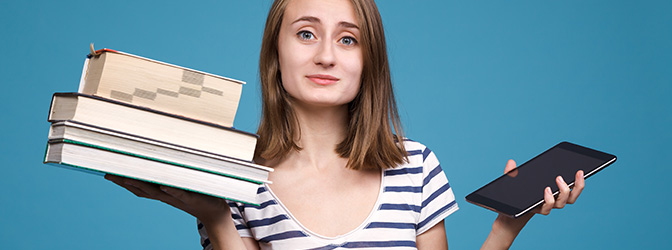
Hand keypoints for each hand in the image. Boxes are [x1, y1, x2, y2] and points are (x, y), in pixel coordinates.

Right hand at [104, 174, 231, 223]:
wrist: (214, 211)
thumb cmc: (196, 193)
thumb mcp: (180, 181)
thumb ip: (170, 171)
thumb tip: (159, 155)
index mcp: (162, 190)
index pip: (139, 185)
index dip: (123, 179)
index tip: (107, 172)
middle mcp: (166, 195)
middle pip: (142, 188)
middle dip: (124, 181)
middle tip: (109, 174)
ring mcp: (178, 197)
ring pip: (156, 191)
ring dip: (142, 185)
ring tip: (126, 178)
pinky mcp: (192, 198)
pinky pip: (180, 193)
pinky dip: (172, 190)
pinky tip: (163, 185)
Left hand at [482, 159, 585, 248]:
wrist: (507, 216)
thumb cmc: (514, 198)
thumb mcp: (513, 182)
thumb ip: (512, 172)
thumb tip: (511, 162)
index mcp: (552, 193)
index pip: (571, 189)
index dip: (579, 182)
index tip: (582, 170)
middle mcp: (552, 201)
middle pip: (571, 197)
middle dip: (578, 185)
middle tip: (578, 173)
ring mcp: (545, 207)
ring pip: (561, 203)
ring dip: (563, 190)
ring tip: (558, 178)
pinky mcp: (538, 211)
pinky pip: (547, 208)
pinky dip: (548, 199)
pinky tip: (546, 190)